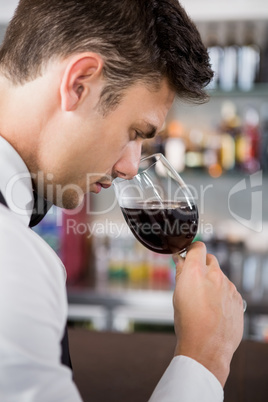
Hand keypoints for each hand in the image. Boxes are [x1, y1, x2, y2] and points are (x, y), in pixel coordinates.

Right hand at [173, 241, 243, 386]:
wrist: (207, 347)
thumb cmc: (188, 323)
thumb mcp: (177, 295)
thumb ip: (181, 273)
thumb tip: (180, 259)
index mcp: (196, 272)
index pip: (197, 246)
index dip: (192, 249)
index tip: (188, 255)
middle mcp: (215, 275)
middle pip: (210, 259)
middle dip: (202, 265)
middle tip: (194, 279)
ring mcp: (229, 287)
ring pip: (220, 276)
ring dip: (213, 281)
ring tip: (204, 301)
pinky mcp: (237, 298)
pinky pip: (229, 290)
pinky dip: (222, 294)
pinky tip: (214, 308)